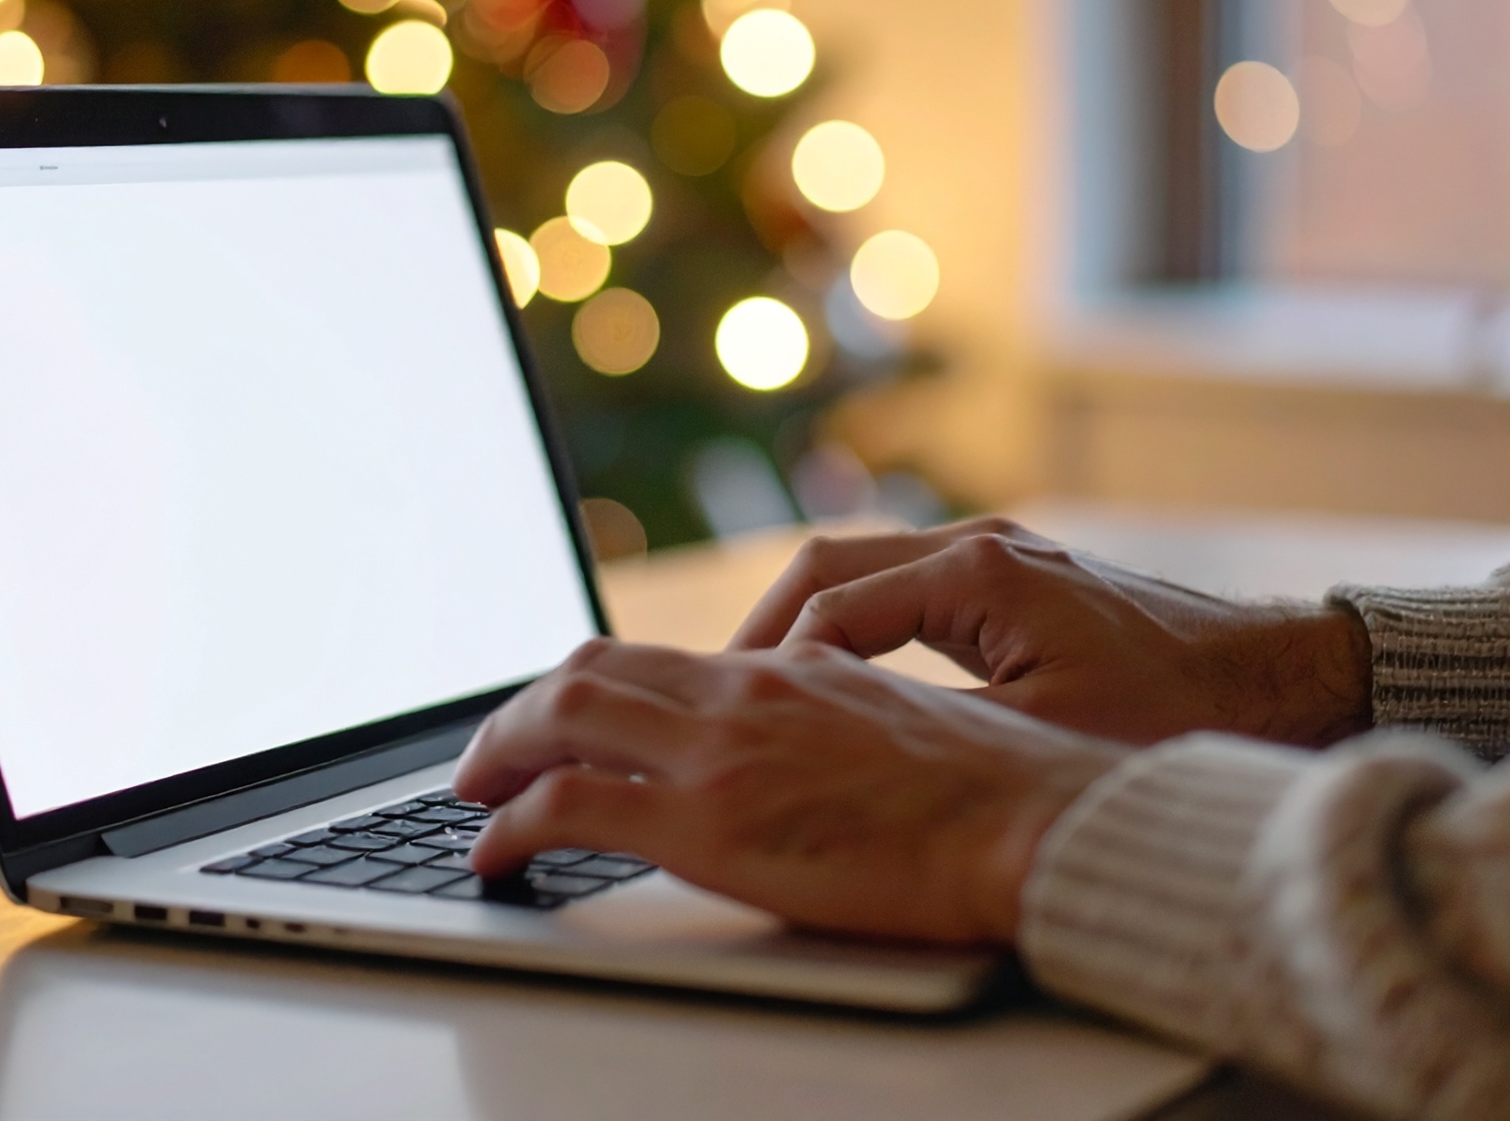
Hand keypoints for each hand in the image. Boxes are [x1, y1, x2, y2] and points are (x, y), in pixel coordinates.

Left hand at [454, 639, 1125, 942]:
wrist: (1035, 823)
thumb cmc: (1002, 792)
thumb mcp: (905, 726)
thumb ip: (840, 719)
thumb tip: (812, 746)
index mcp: (792, 672)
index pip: (660, 656)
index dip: (593, 684)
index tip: (565, 720)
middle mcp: (743, 694)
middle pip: (591, 672)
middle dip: (523, 711)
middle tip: (492, 755)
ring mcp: (719, 754)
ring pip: (562, 717)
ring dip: (499, 752)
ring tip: (474, 793)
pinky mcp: (707, 824)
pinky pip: (569, 806)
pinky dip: (510, 824)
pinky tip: (495, 853)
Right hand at [729, 518, 1370, 747]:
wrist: (1288, 680)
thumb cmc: (1178, 714)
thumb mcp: (1048, 739)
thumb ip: (939, 732)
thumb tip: (843, 751)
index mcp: (977, 574)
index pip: (828, 606)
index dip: (768, 667)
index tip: (730, 721)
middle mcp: (981, 549)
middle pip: (829, 569)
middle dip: (764, 637)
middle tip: (716, 702)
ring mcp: (1002, 561)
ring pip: (865, 576)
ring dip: (808, 633)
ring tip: (760, 702)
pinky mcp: (1022, 586)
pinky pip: (907, 595)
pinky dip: (859, 636)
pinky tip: (843, 695)